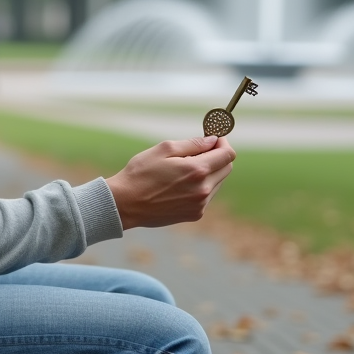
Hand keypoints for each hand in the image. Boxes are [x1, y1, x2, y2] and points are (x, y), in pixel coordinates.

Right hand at [105, 136, 235, 229]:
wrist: (125, 204)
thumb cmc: (141, 173)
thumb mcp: (164, 149)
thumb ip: (193, 144)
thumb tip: (212, 140)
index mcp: (197, 171)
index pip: (227, 155)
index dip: (223, 143)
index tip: (214, 138)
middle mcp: (203, 190)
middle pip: (227, 168)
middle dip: (218, 156)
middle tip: (200, 150)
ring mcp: (200, 205)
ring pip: (217, 182)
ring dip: (209, 172)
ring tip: (184, 168)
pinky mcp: (194, 215)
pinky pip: (207, 196)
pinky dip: (201, 186)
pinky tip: (180, 184)